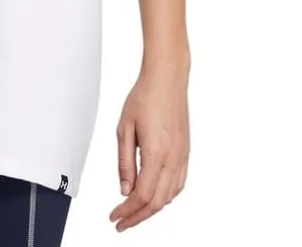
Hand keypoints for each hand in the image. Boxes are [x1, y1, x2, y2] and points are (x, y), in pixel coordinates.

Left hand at [109, 65, 188, 231]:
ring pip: (169, 196)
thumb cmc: (145, 97)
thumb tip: (124, 190)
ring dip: (152, 209)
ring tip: (134, 212)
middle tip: (121, 222)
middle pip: (157, 202)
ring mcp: (182, 156)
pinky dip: (165, 196)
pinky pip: (178, 184)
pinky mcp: (186, 152)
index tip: (115, 217)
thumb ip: (125, 162)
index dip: (127, 211)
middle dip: (138, 217)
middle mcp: (173, 158)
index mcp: (156, 153)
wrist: (167, 79)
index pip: (142, 195)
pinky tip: (154, 196)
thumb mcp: (124, 128)